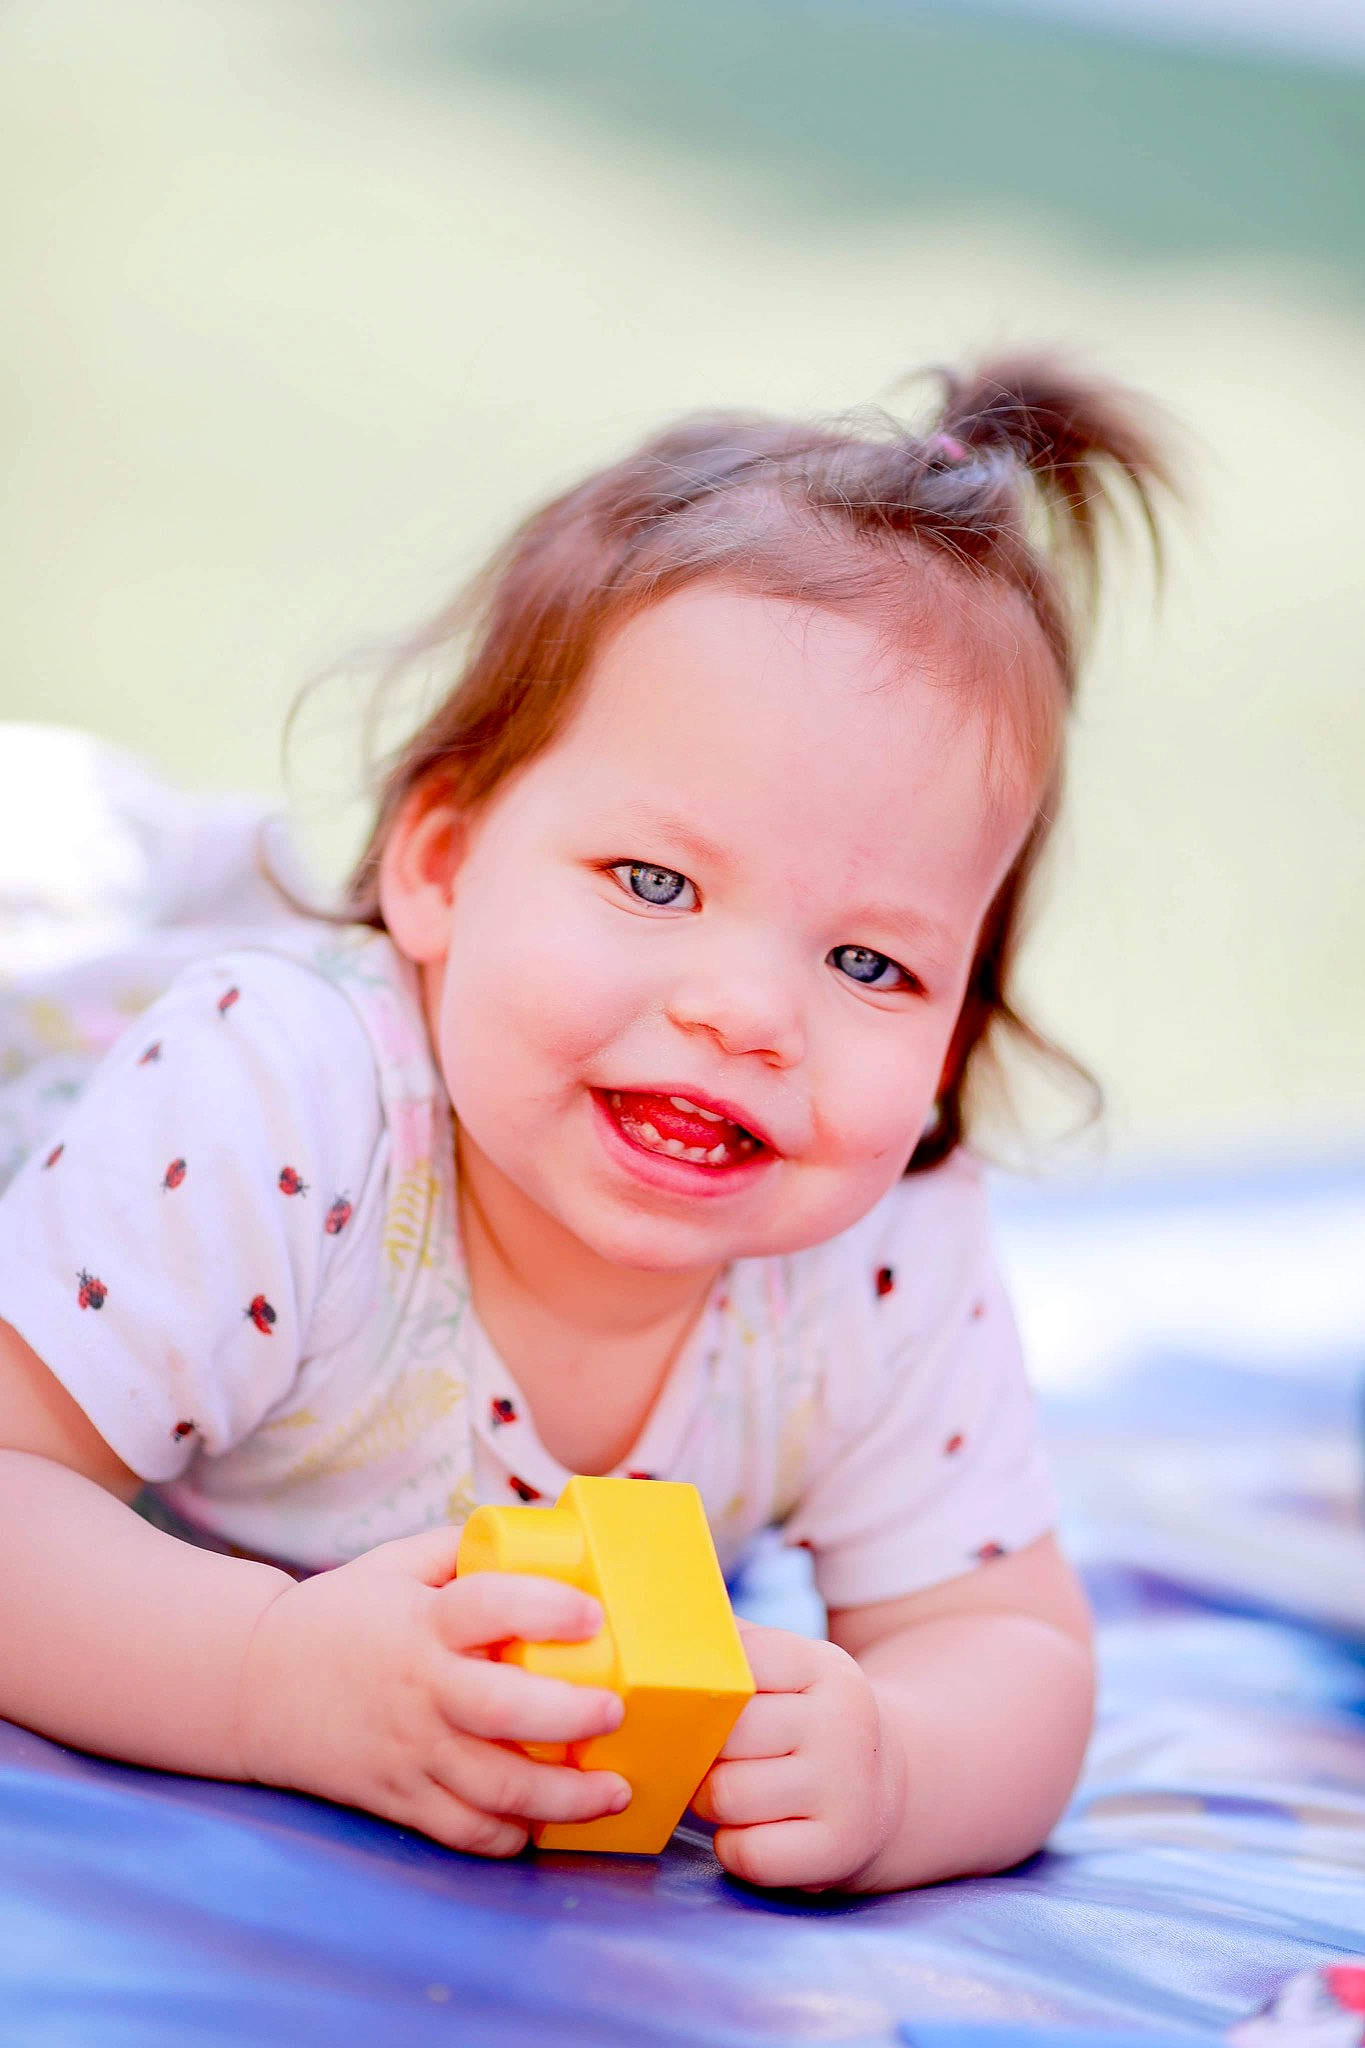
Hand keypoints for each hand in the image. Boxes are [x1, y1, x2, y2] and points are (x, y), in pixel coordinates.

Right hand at [233, 1525, 630, 1856]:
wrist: (253, 1686)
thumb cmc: (337, 1617)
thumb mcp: (393, 1564)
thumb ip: (460, 1547)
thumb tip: (535, 1531)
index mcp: (421, 1623)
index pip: (487, 1607)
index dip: (543, 1609)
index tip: (592, 1615)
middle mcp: (419, 1690)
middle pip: (501, 1710)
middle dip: (569, 1716)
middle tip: (616, 1711)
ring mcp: (409, 1752)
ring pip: (493, 1788)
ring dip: (562, 1797)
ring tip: (613, 1790)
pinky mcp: (398, 1799)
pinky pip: (462, 1831)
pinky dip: (508, 1837)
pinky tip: (544, 1824)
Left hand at [691, 1623, 905, 1891]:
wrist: (886, 1787)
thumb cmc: (808, 1721)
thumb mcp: (791, 1668)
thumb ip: (731, 1644)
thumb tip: (657, 1624)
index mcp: (824, 1668)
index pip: (737, 1665)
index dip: (696, 1687)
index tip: (684, 1700)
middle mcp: (843, 1725)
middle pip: (727, 1734)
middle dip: (697, 1750)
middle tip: (698, 1755)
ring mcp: (846, 1790)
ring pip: (728, 1795)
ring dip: (708, 1801)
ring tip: (722, 1791)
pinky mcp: (837, 1850)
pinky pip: (747, 1853)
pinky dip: (731, 1847)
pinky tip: (745, 1830)